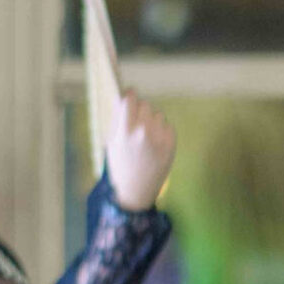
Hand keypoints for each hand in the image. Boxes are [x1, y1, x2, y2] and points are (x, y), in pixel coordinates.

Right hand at [105, 91, 176, 211]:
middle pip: (145, 105)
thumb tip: (125, 96)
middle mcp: (143, 132)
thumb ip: (119, 119)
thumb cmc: (120, 165)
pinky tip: (155, 144)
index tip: (130, 93)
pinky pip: (167, 126)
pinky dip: (162, 131)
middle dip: (141, 110)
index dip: (130, 95)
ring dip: (152, 121)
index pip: (130, 100)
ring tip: (146, 137)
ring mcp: (159, 138)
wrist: (136, 190)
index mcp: (125, 131)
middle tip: (137, 121)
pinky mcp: (171, 144)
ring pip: (158, 115)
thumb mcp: (112, 142)